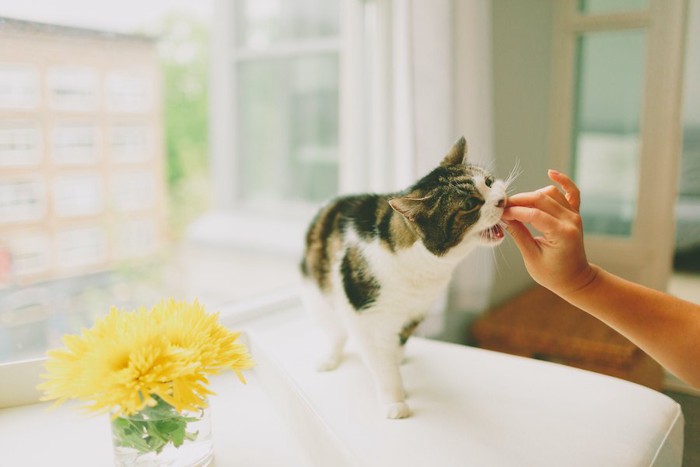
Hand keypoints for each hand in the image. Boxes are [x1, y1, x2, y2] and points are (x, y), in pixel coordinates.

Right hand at [502, 170, 597, 297]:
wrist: (576, 280)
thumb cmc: (553, 274)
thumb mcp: (531, 257)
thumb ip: (518, 234)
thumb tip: (504, 216)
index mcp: (562, 234)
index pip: (534, 214)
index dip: (514, 211)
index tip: (499, 213)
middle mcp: (571, 220)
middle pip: (541, 199)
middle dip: (519, 200)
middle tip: (502, 207)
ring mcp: (574, 215)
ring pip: (551, 193)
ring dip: (532, 195)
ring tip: (516, 205)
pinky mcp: (575, 213)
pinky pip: (571, 192)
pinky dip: (563, 180)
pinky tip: (550, 173)